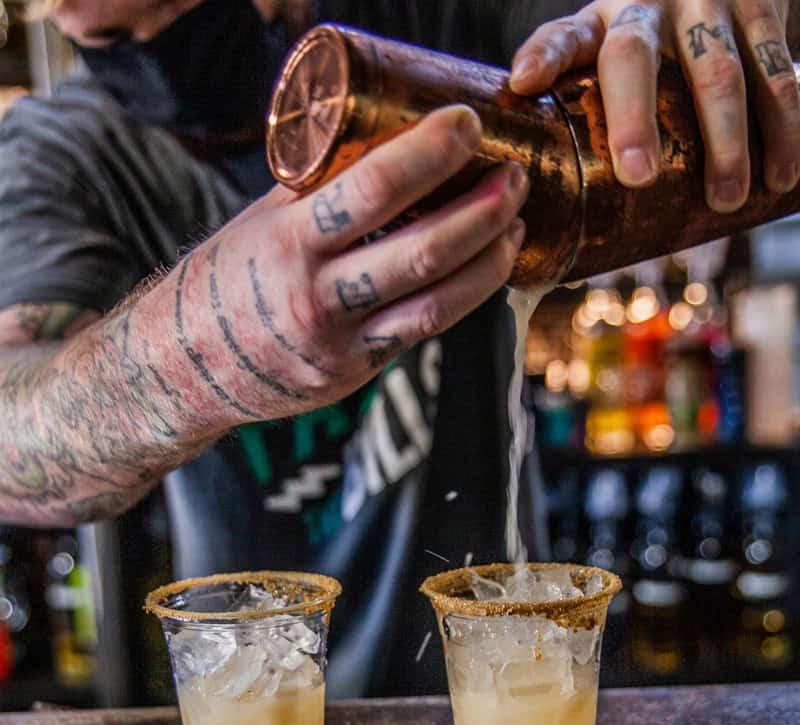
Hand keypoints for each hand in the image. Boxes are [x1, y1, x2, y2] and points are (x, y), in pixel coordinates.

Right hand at [178, 106, 527, 421]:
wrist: (186, 366)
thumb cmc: (227, 278)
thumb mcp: (263, 223)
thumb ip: (322, 192)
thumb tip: (391, 143)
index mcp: (289, 243)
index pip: (371, 190)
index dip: (429, 154)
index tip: (467, 124)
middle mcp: (316, 297)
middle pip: (421, 252)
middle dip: (481, 212)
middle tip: (514, 178)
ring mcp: (339, 344)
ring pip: (435, 305)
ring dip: (487, 262)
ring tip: (516, 225)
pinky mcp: (354, 375)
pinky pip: (420, 333)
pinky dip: (461, 298)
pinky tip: (486, 270)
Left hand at [509, 0, 799, 212]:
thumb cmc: (649, 35)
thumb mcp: (603, 50)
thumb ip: (573, 102)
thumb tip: (535, 202)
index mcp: (603, 20)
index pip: (564, 35)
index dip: (546, 56)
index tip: (526, 82)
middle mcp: (651, 4)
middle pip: (635, 57)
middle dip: (634, 119)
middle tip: (637, 177)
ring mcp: (709, 2)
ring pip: (718, 71)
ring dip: (727, 140)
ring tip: (727, 200)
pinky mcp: (762, 8)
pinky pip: (777, 68)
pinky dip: (786, 124)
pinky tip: (784, 174)